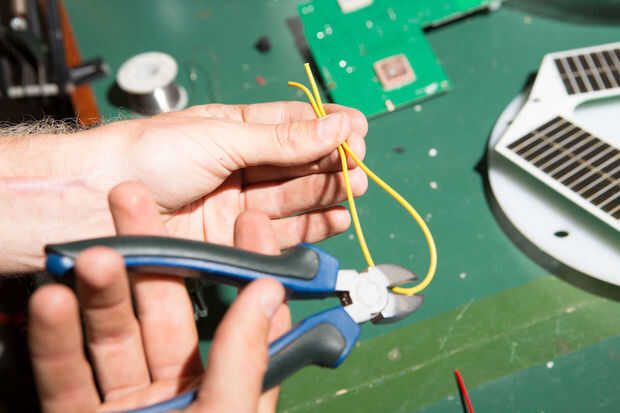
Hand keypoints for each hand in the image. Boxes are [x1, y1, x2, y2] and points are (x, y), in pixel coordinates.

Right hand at [29, 182, 290, 411]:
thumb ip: (243, 359)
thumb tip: (267, 289)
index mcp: (231, 391)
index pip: (249, 319)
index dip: (250, 267)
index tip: (250, 218)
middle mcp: (180, 391)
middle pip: (167, 312)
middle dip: (154, 258)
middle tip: (136, 203)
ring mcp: (129, 402)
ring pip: (114, 335)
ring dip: (102, 289)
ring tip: (95, 250)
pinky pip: (64, 374)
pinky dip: (56, 337)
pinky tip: (54, 298)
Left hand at [96, 102, 367, 245]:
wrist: (98, 203)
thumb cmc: (150, 155)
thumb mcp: (223, 138)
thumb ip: (283, 139)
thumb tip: (338, 124)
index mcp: (236, 129)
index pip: (293, 126)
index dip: (327, 128)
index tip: (358, 131)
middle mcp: (241, 165)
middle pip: (299, 165)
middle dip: (332, 164)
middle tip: (360, 168)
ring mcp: (239, 203)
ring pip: (294, 198)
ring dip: (327, 194)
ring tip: (356, 190)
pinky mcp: (234, 238)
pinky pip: (280, 233)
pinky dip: (310, 227)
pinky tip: (334, 218)